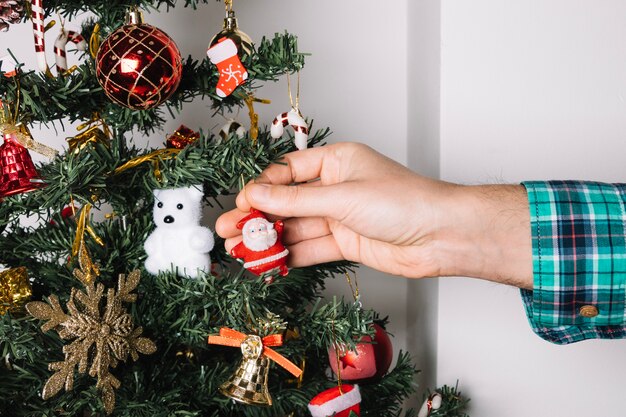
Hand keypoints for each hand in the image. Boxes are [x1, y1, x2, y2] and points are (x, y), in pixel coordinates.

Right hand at [216, 142, 531, 287]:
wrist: (440, 236)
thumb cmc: (405, 201)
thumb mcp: (343, 197)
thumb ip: (297, 201)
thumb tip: (258, 196)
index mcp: (336, 162)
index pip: (288, 172)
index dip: (262, 188)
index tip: (242, 203)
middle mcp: (336, 188)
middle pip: (287, 202)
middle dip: (258, 216)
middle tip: (229, 228)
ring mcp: (340, 217)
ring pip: (296, 227)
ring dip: (269, 239)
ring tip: (239, 248)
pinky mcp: (346, 243)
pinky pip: (310, 248)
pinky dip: (289, 256)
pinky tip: (267, 262)